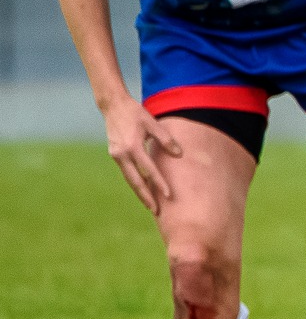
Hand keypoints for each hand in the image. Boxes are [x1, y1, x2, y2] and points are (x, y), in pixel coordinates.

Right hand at [104, 95, 180, 213]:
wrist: (113, 107)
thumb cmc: (136, 113)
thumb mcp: (152, 123)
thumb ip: (166, 139)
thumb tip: (179, 155)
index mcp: (132, 147)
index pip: (148, 170)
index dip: (159, 183)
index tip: (168, 196)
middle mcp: (121, 154)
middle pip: (135, 181)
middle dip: (146, 197)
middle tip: (156, 211)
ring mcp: (116, 156)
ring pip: (129, 179)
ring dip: (140, 192)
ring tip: (151, 205)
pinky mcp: (115, 155)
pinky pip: (127, 172)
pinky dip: (135, 182)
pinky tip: (143, 190)